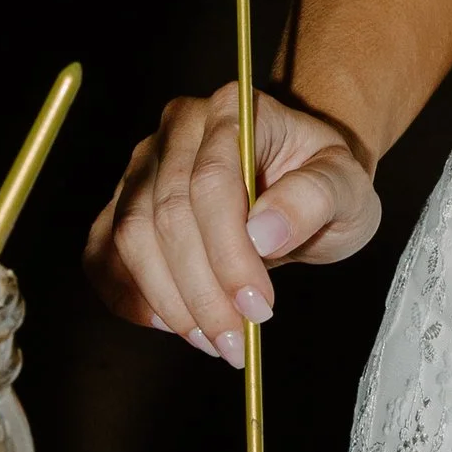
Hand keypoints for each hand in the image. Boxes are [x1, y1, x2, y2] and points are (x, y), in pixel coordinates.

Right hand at [82, 84, 379, 356]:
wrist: (300, 179)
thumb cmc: (322, 179)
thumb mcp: (347, 187)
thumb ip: (315, 197)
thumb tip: (263, 231)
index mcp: (233, 110)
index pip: (211, 182)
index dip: (229, 253)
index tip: (259, 307)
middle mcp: (178, 128)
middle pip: (166, 213)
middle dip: (201, 289)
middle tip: (237, 341)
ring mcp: (144, 164)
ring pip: (130, 236)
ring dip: (169, 300)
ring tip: (214, 340)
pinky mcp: (124, 202)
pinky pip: (104, 250)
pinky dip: (127, 294)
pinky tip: (167, 323)